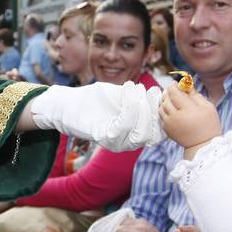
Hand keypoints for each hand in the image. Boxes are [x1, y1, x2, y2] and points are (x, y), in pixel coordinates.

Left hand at [28, 82, 163, 150]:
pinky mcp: (102, 138)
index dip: (163, 113)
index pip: (159, 132)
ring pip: (139, 133)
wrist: (69, 103)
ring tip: (135, 88)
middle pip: (151, 134)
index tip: (161, 93)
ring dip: (141, 107)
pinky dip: (129, 105)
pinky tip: (127, 88)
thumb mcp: (122, 97)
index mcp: (134, 134)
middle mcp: (127, 143)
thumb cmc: (95, 99)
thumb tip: (163, 93)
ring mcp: (115, 143)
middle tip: (148, 90)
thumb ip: (141, 99)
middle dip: (153, 110)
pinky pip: (122, 126)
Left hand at [159, 84, 220, 149]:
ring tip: (171, 97)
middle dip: (167, 92)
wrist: (203, 145)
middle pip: (165, 99)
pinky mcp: (167, 130)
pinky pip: (161, 115)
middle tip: (172, 89)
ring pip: (161, 107)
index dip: (173, 86)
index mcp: (187, 110)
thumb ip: (195, 94)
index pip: (174, 93)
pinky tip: (170, 107)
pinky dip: (164, 109)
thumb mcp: (207, 107)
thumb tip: (185, 84)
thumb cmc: (209, 125)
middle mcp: (176, 117)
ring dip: (164, 100)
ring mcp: (169, 124)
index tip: (175, 83)